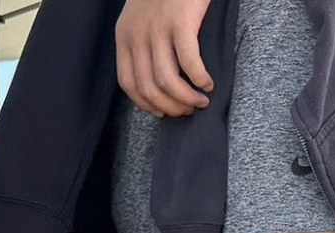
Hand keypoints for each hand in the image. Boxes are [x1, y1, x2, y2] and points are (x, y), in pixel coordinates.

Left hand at [116, 0, 213, 117]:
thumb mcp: (142, 18)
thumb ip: (144, 46)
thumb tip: (157, 83)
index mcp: (125, 35)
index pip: (129, 83)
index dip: (148, 105)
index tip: (165, 112)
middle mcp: (138, 34)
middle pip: (149, 88)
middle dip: (171, 107)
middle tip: (189, 109)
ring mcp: (158, 28)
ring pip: (167, 82)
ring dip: (186, 99)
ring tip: (201, 101)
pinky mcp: (180, 22)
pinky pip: (189, 63)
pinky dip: (200, 79)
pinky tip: (208, 83)